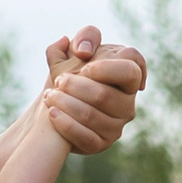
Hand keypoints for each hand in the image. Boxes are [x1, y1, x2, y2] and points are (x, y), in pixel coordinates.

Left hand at [41, 27, 146, 154]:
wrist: (60, 102)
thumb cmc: (74, 71)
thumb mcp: (79, 48)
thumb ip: (86, 37)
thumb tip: (84, 51)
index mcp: (129, 77)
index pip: (131, 71)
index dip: (108, 69)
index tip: (84, 67)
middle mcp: (128, 104)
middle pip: (105, 95)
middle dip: (76, 86)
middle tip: (59, 81)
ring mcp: (116, 126)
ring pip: (91, 115)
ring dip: (66, 103)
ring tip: (49, 96)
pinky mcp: (101, 144)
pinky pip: (85, 137)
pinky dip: (65, 124)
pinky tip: (51, 113)